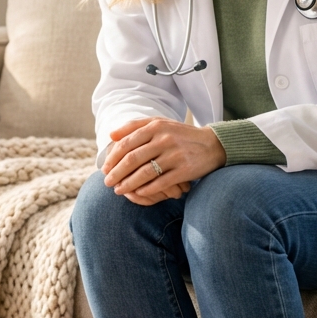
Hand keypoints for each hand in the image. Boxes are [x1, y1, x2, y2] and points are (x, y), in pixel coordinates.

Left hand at [103, 117, 225, 205]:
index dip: (113, 158)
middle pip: (133, 159)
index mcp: (156, 126)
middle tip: (107, 183)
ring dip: (128, 184)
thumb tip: (111, 135)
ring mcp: (175, 155)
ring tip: (118, 191)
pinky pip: (160, 183)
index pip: (127, 143)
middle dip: (117, 173)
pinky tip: (138, 194)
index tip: (105, 169)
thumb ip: (135, 126)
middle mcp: (165, 139)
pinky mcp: (184, 170)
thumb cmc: (180, 135)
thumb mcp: (160, 123)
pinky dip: (147, 189)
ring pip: (145, 173)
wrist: (212, 144)